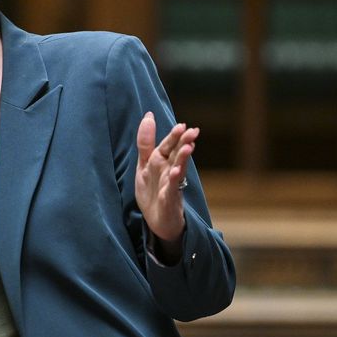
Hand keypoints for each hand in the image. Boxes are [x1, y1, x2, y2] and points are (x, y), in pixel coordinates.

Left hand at [135, 112, 198, 262]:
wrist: (157, 221)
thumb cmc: (152, 191)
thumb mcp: (144, 164)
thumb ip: (146, 142)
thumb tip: (148, 116)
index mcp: (161, 162)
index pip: (168, 146)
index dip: (173, 136)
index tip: (182, 125)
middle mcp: (169, 171)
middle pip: (176, 154)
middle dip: (183, 142)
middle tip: (192, 131)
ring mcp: (171, 185)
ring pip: (177, 169)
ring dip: (182, 158)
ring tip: (188, 147)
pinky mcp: (169, 199)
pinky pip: (172, 187)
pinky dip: (174, 180)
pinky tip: (176, 171)